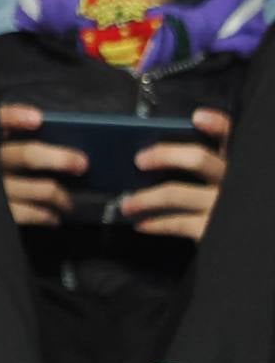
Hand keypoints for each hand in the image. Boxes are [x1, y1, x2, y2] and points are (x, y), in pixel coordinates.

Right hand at [0, 104, 79, 225]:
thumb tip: (36, 123)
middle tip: (82, 163)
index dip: (17, 117)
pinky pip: (26, 214)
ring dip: (60, 195)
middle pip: (28, 155)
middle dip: (60, 159)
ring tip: (68, 201)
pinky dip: (44, 215)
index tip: (38, 119)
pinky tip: (52, 217)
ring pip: (38, 189)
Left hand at [120, 107, 229, 239]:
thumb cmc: (219, 211)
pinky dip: (154, 223)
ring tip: (126, 203)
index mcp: (231, 167)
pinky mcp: (211, 230)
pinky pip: (176, 223)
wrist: (235, 244)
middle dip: (163, 155)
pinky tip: (141, 223)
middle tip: (139, 160)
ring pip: (175, 193)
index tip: (197, 117)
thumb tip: (155, 157)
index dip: (217, 126)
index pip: (231, 139)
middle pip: (198, 159)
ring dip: (143, 198)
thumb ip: (202, 170)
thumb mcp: (219, 185)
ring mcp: (220, 206)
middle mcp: (230, 184)